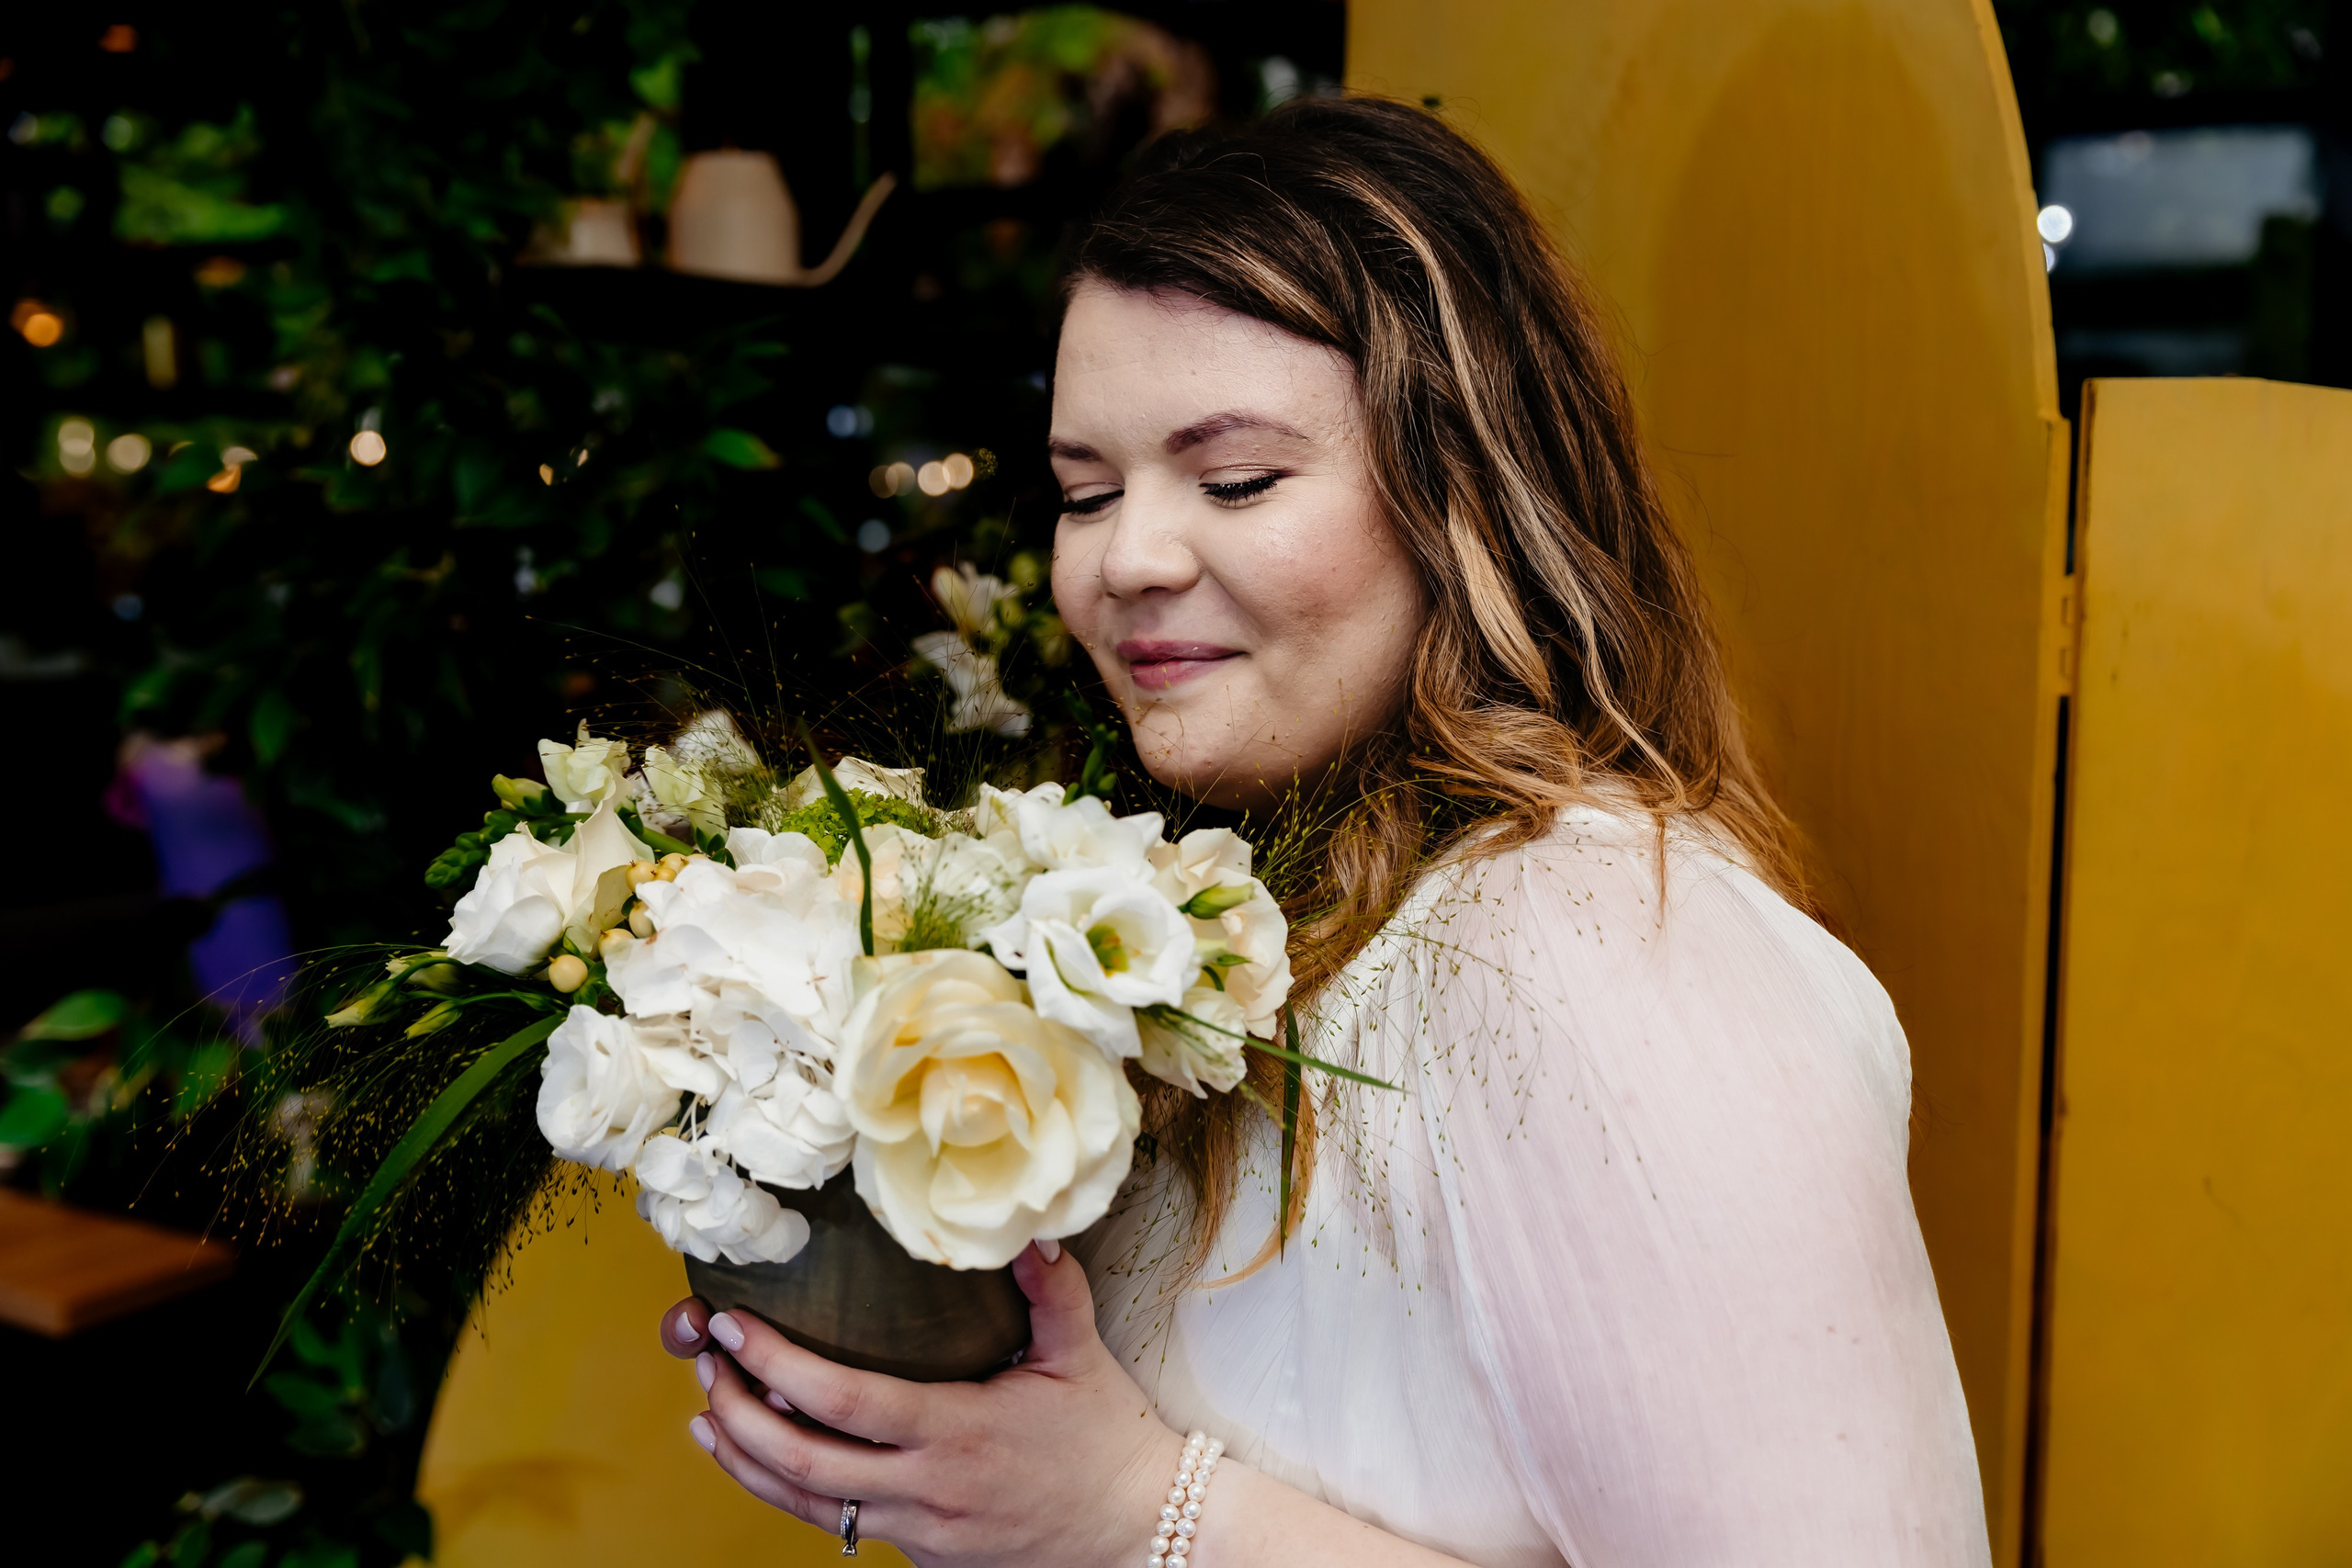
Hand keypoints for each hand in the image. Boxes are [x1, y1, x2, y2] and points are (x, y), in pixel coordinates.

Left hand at [659, 1242, 1185, 1566]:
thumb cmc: (1108, 1437)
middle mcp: (927, 1489)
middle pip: (803, 1463)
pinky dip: (790, 1494)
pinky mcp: (922, 1554)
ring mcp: (920, 1530)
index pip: (847, 1402)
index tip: (734, 1329)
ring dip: (747, 1462)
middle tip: (706, 1365)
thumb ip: (1053, 1288)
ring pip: (809, 1506)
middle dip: (738, 1413)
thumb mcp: (1083, 1354)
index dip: (779, 1367)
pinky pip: (840, 1527)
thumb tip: (1027, 1228)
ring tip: (708, 1415)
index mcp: (958, 1431)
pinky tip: (764, 1463)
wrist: (1137, 1530)